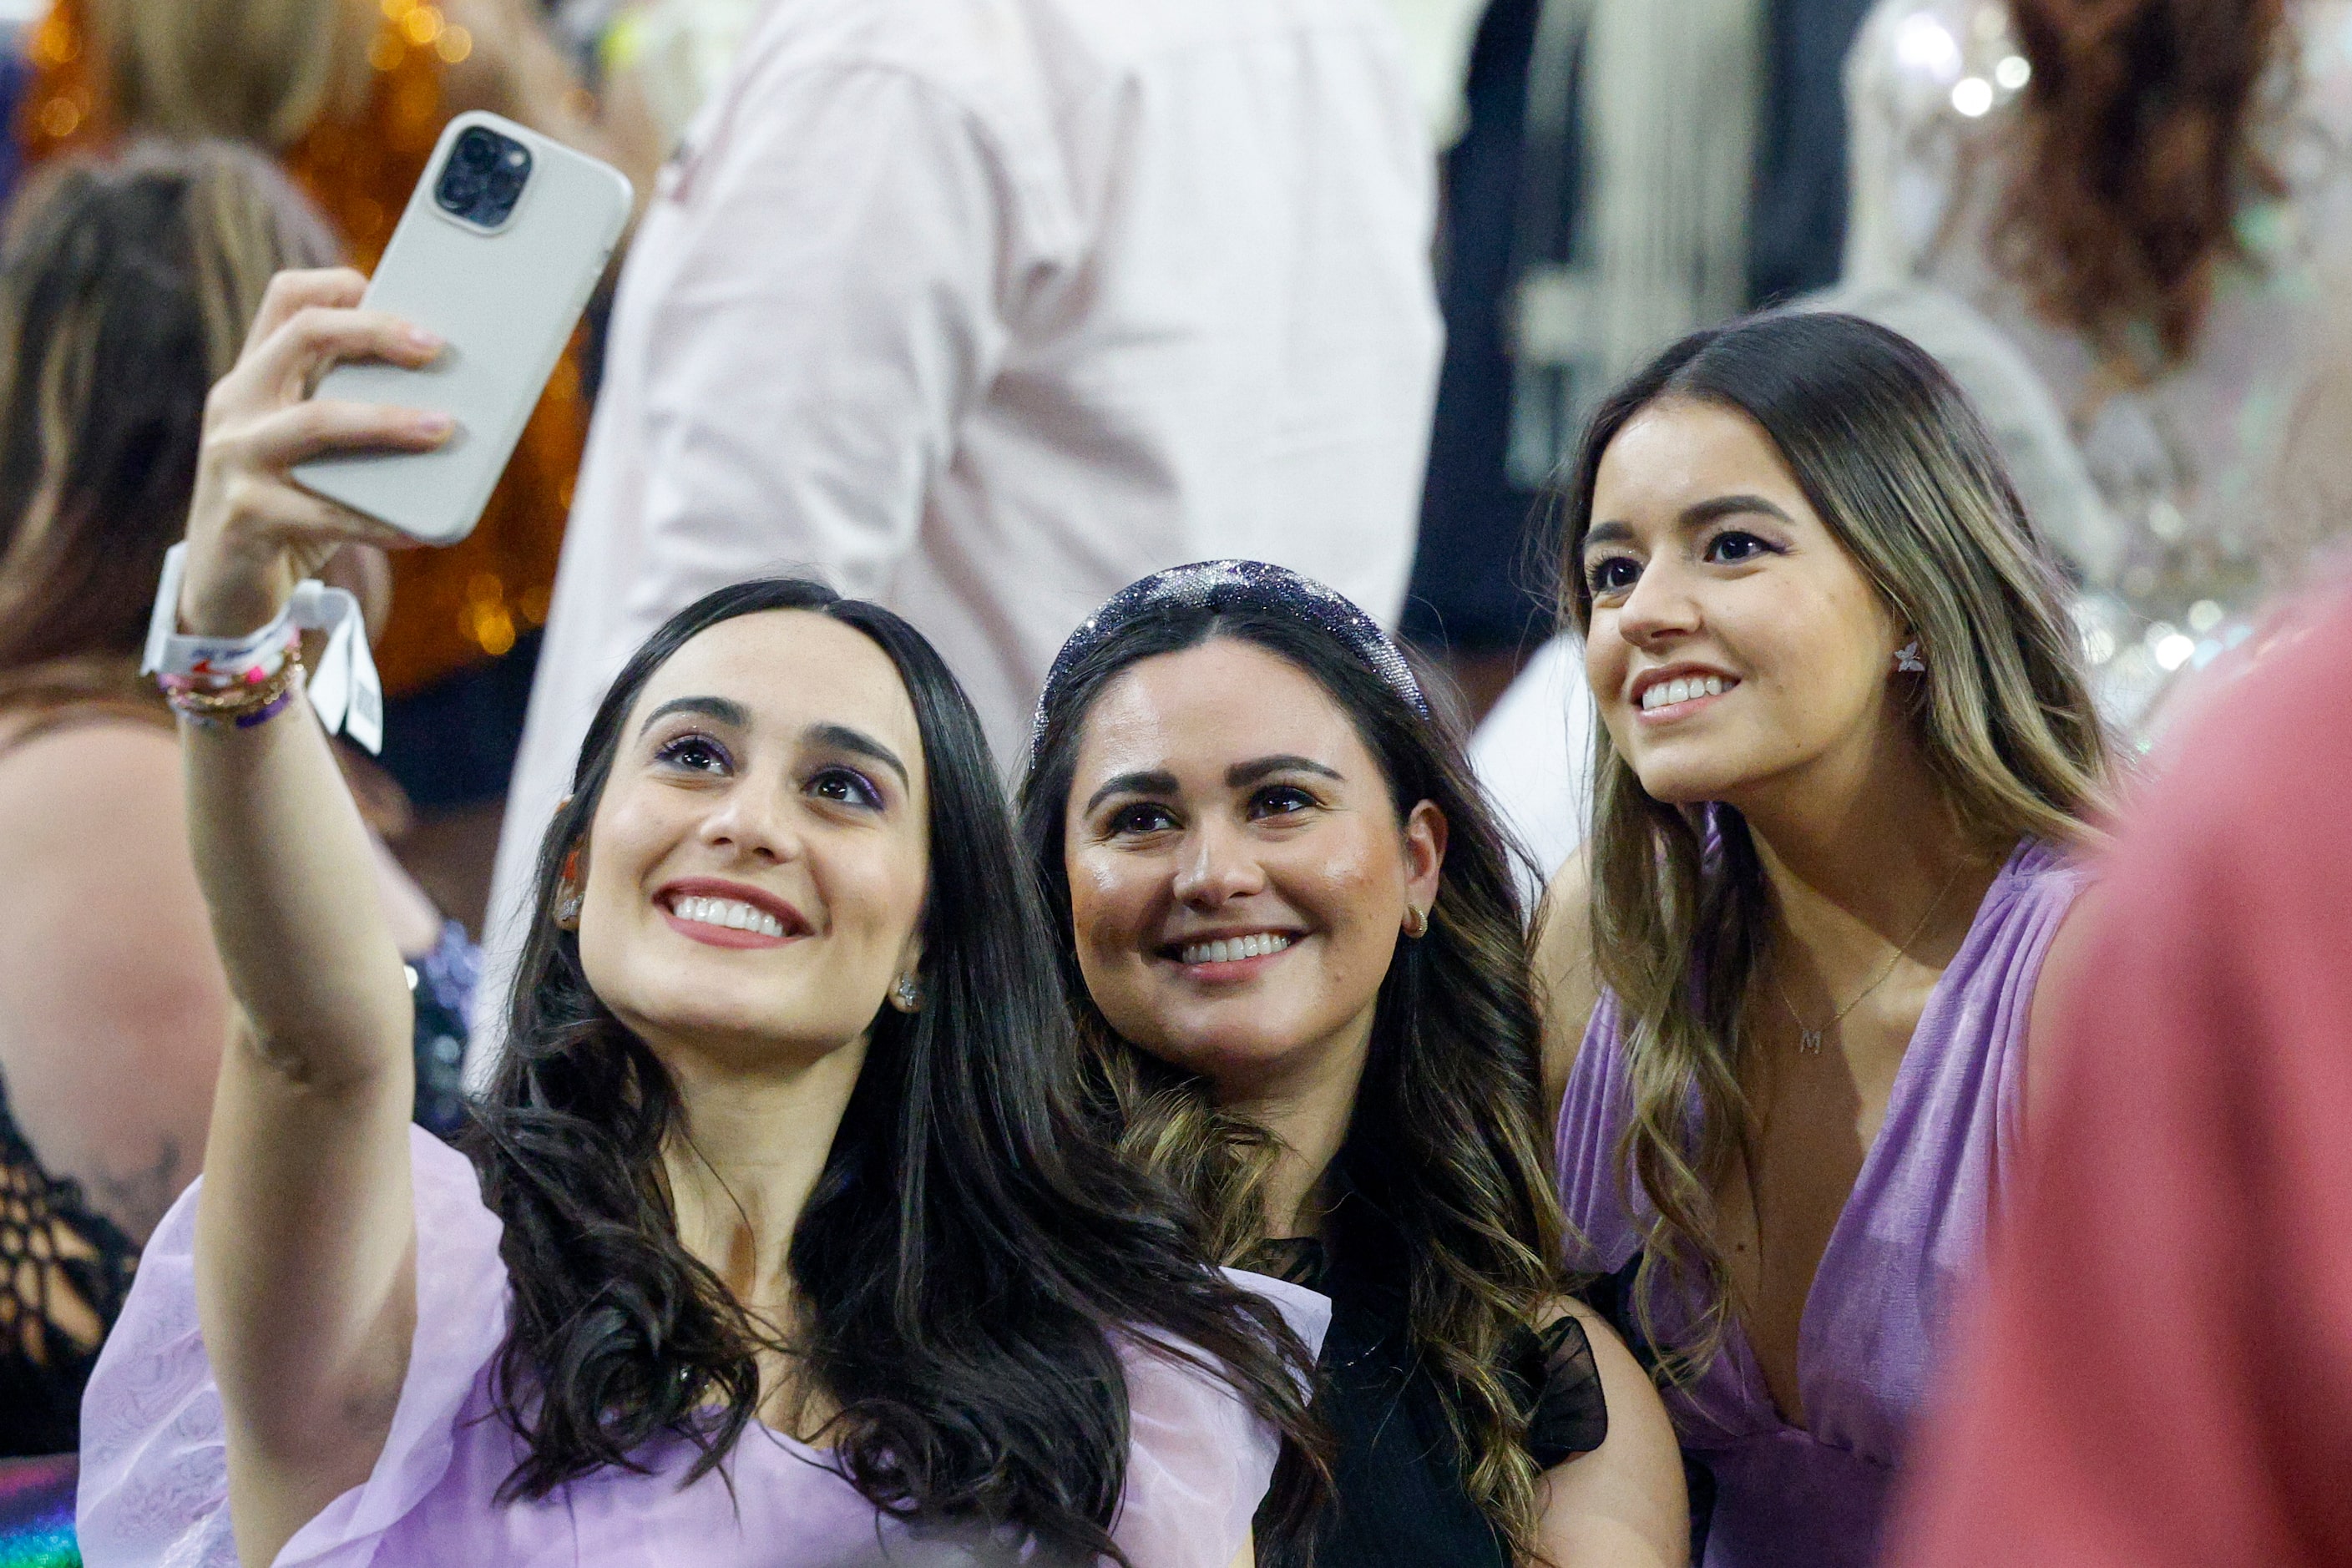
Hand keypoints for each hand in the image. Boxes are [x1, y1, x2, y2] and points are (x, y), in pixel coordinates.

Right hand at [178, 269, 453, 637]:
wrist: (224, 586)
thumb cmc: (287, 505)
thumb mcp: (309, 448)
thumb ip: (350, 410)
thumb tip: (452, 396)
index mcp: (254, 377)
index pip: (287, 299)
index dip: (340, 284)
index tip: (396, 288)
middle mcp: (237, 405)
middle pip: (304, 335)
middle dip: (376, 331)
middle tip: (438, 347)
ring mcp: (235, 459)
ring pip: (317, 421)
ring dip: (388, 422)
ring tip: (445, 429)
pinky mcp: (247, 517)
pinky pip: (327, 514)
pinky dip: (381, 521)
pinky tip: (422, 529)